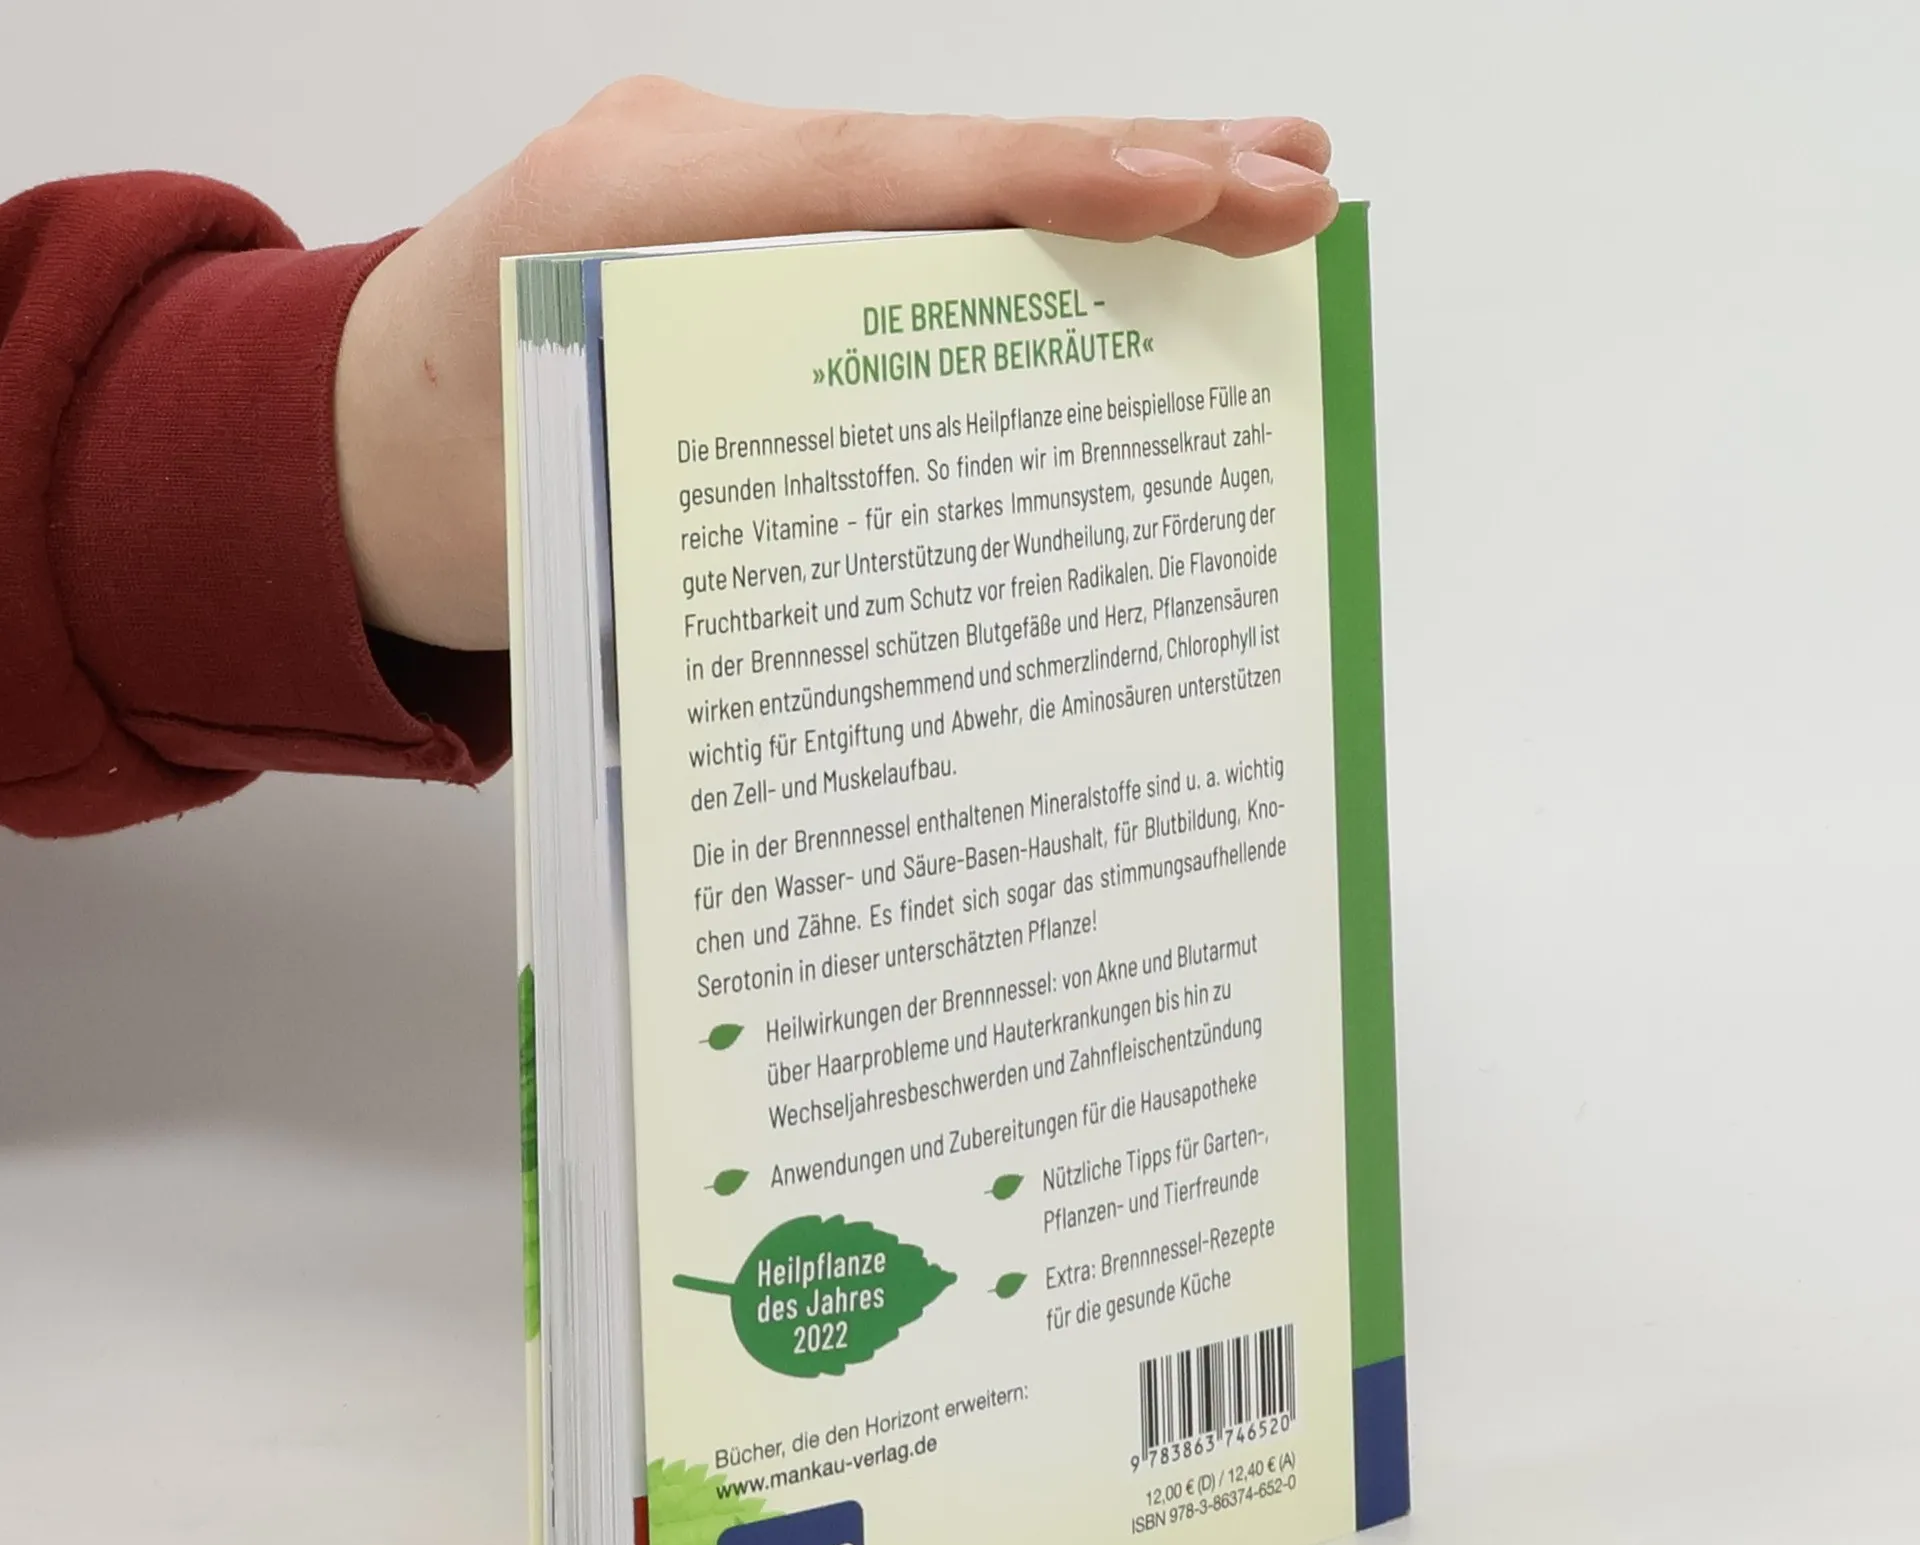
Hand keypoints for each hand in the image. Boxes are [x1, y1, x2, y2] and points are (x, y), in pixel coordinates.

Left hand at [334, 78, 1335, 650]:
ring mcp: (711, 179)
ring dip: (1095, 191)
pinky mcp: (737, 222)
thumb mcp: (568, 534)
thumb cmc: (437, 505)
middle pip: (940, 157)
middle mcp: (679, 162)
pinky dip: (1013, 230)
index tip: (1192, 189)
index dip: (1045, 189)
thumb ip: (725, 533)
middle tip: (1296, 187)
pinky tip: (1116, 244)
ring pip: (935, 179)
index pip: (877, 183)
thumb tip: (924, 588)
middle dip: (1129, 168)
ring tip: (1253, 198)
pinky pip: (896, 219)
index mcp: (623, 219)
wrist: (327, 457)